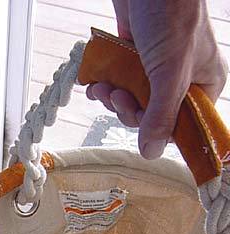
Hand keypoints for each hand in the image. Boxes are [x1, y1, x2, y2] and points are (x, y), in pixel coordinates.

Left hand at [86, 0, 227, 158]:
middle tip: (118, 98)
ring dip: (113, 100)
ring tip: (104, 88)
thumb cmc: (171, 11)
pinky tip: (96, 83)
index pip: (182, 126)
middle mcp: (181, 80)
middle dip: (129, 111)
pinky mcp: (132, 60)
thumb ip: (160, 113)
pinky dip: (104, 87)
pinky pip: (118, 84)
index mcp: (204, 84)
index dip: (158, 131)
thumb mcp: (170, 70)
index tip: (140, 126)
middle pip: (151, 117)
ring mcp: (154, 70)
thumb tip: (151, 152)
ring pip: (131, 102)